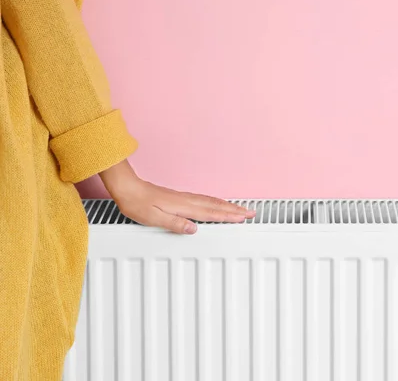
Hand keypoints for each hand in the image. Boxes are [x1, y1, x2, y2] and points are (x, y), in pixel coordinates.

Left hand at [99, 160, 254, 233]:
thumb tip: (193, 229)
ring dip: (227, 205)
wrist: (127, 188)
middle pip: (216, 205)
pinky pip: (204, 200)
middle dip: (234, 209)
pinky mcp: (180, 197)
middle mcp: (186, 200)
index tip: (242, 218)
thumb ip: (175, 224)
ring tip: (239, 209)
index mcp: (182, 206)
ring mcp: (184, 198)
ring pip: (211, 201)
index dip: (228, 216)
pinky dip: (216, 202)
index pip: (210, 213)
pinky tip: (217, 204)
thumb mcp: (153, 218)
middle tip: (250, 212)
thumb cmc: (137, 204)